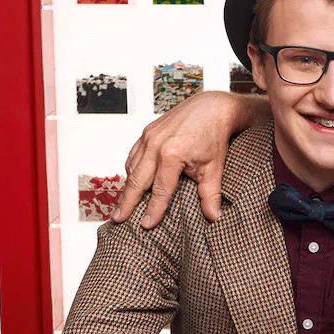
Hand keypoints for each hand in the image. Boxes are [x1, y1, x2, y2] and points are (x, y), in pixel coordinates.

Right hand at [112, 91, 245, 227]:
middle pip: (137, 181)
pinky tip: (132, 182)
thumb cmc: (214, 135)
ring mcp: (149, 136)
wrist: (212, 107)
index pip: (160, 190)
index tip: (146, 225)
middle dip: (127, 202)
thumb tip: (214, 217)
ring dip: (127, 187)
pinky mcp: (147, 132)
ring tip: (122, 205)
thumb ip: (210, 193)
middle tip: (118, 219)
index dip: (153, 210)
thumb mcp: (215, 167)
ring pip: (131, 167)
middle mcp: (155, 145)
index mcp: (171, 154)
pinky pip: (133, 155)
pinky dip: (131, 170)